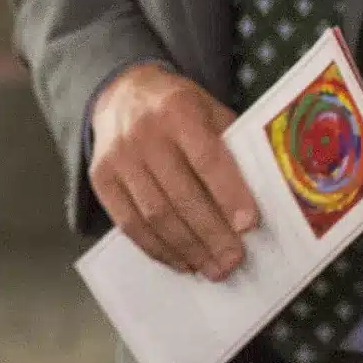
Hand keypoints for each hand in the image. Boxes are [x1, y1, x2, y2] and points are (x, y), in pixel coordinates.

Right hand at [90, 63, 259, 278]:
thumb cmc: (177, 108)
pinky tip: (181, 261)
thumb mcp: (208, 109)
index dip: (229, 194)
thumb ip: (230, 145)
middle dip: (211, 234)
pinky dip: (157, 248)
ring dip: (187, 248)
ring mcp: (118, 158)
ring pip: (154, 215)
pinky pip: (129, 224)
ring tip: (212, 268)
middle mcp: (143, 133)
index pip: (207, 158)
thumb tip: (262, 196)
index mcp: (178, 110)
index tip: (249, 225)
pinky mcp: (101, 179)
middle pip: (180, 195)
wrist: (122, 93)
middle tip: (233, 261)